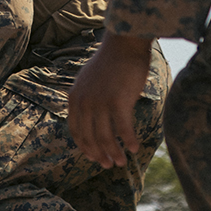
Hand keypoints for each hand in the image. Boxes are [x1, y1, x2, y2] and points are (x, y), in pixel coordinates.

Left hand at [68, 32, 153, 167]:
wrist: (124, 44)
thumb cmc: (112, 62)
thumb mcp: (89, 81)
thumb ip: (87, 99)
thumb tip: (93, 118)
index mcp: (75, 98)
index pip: (76, 130)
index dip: (85, 147)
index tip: (94, 157)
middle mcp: (84, 103)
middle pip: (90, 138)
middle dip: (100, 155)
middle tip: (110, 165)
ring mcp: (100, 103)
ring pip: (105, 137)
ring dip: (115, 153)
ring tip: (122, 162)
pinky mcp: (117, 102)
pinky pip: (123, 129)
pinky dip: (129, 141)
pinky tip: (135, 148)